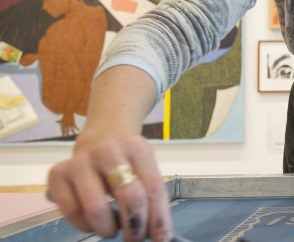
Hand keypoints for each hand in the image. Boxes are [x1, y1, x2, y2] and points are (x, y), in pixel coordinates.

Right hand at [47, 134, 171, 240]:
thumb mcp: (145, 170)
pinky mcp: (57, 173)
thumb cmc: (128, 162)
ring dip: (107, 228)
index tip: (161, 239)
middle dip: (135, 226)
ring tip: (111, 229)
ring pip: (96, 208)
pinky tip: (92, 221)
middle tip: (134, 239)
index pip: (153, 188)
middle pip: (129, 196)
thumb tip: (158, 235)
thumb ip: (151, 198)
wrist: (100, 138)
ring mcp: (80, 161)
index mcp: (137, 148)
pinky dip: (84, 225)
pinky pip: (71, 211)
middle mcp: (109, 150)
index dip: (158, 219)